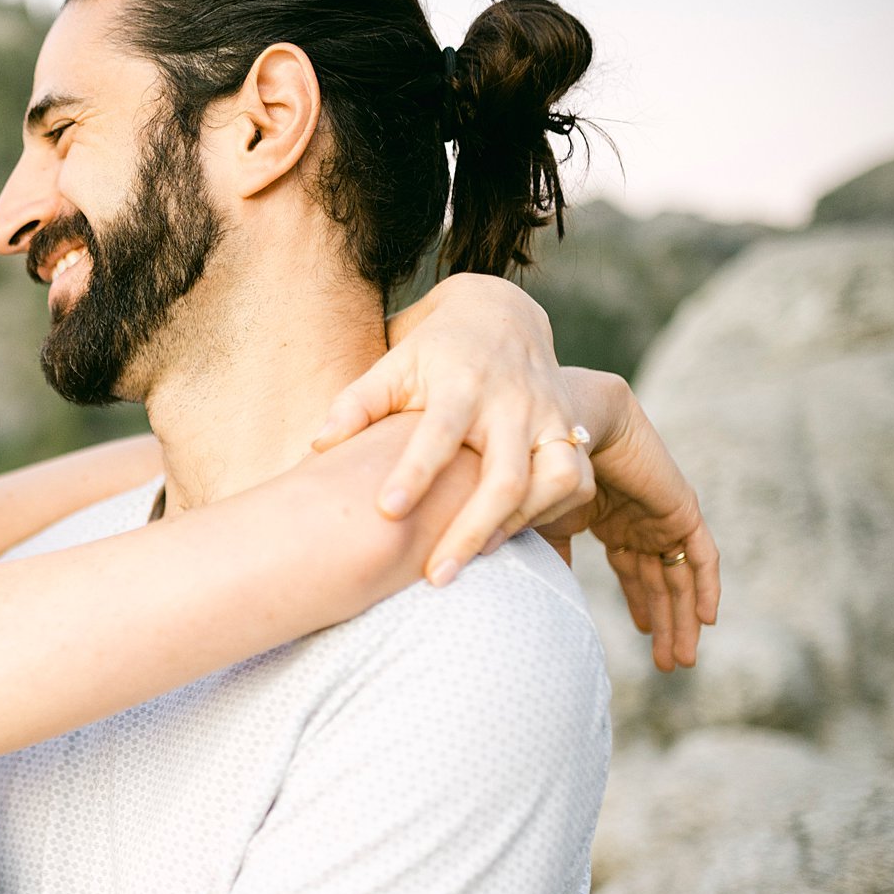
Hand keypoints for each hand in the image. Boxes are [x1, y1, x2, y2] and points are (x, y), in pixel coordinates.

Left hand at [314, 273, 581, 583]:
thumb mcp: (394, 365)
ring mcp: (549, 417)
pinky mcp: (571, 431)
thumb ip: (357, 404)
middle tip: (435, 577)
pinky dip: (545, 515)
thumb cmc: (434, 352)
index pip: (440, 433)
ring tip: (471, 561)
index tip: (387, 510)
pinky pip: (574, 483)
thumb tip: (319, 444)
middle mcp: (513, 402)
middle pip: (504, 477)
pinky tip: (503, 537)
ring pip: (551, 483)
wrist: (502, 317)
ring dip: (513, 527)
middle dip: (471, 531)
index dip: (416, 473)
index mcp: (462, 384)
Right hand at [535, 370, 719, 670]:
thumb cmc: (542, 468)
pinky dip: (705, 587)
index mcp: (612, 523)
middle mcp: (641, 522)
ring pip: (680, 578)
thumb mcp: (541, 527)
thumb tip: (537, 600)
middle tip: (667, 664)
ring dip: (681, 619)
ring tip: (680, 660)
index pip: (634, 574)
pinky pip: (701, 556)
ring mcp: (662, 517)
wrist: (566, 426)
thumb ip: (547, 561)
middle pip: (661, 582)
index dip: (640, 608)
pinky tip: (705, 621)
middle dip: (665, 624)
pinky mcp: (680, 510)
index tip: (640, 642)